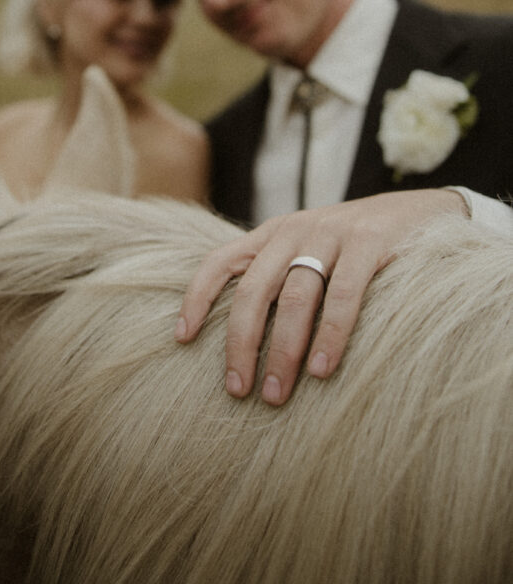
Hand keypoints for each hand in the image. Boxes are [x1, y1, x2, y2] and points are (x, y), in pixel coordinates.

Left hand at [175, 189, 467, 404]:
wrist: (423, 211)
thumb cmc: (359, 248)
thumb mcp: (311, 252)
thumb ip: (281, 279)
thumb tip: (245, 342)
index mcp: (274, 234)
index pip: (220, 261)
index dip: (197, 298)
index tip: (182, 339)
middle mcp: (295, 229)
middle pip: (253, 289)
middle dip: (241, 343)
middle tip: (239, 390)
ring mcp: (332, 233)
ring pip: (295, 296)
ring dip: (283, 349)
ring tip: (278, 394)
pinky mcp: (369, 241)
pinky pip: (344, 293)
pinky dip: (331, 333)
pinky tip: (322, 369)